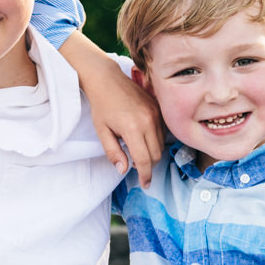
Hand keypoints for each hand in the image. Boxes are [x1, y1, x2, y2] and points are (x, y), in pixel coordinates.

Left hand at [88, 70, 164, 186]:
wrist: (107, 80)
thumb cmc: (101, 106)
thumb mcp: (102, 131)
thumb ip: (113, 152)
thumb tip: (123, 170)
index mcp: (132, 128)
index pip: (144, 160)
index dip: (145, 175)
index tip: (145, 184)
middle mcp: (148, 121)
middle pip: (156, 154)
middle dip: (149, 166)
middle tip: (137, 168)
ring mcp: (156, 113)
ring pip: (161, 144)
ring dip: (152, 154)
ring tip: (138, 153)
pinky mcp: (158, 108)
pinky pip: (163, 131)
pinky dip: (156, 140)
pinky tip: (144, 140)